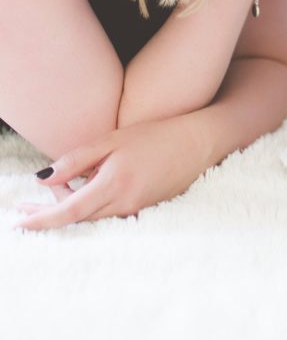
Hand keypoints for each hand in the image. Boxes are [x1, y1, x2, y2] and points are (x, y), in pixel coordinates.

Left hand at [16, 114, 210, 229]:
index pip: (68, 211)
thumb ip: (77, 160)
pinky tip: (85, 191)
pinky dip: (91, 207)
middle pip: (77, 219)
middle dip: (49, 214)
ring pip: (92, 218)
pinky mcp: (144, 209)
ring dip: (70, 209)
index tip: (18, 221)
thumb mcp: (113, 140)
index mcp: (114, 184)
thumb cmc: (155, 135)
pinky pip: (109, 215)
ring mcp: (135, 209)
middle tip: (26, 207)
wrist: (197, 142)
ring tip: (55, 192)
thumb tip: (41, 178)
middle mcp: (124, 203)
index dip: (40, 219)